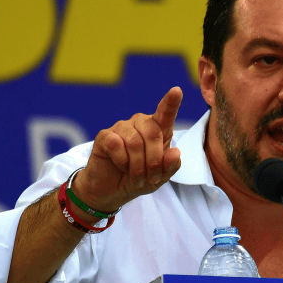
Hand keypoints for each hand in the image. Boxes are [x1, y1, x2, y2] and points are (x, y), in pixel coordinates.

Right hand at [73, 87, 182, 211]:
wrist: (111, 191)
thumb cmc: (139, 179)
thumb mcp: (160, 178)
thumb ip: (170, 166)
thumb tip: (175, 152)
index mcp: (157, 130)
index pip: (165, 114)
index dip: (171, 102)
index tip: (177, 91)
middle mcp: (139, 124)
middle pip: (153, 134)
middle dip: (154, 162)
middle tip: (151, 178)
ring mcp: (121, 128)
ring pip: (135, 142)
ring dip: (138, 166)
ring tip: (137, 178)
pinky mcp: (104, 136)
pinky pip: (116, 145)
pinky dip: (122, 161)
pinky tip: (121, 166)